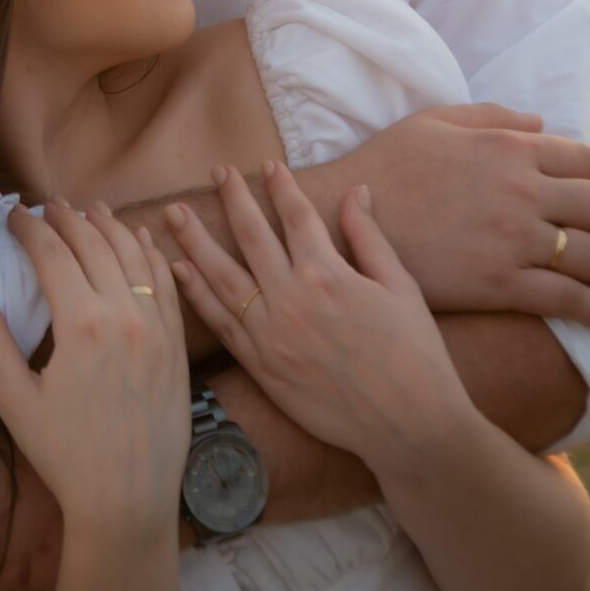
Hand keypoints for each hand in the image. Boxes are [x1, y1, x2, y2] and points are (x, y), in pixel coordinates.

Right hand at [0, 201, 189, 537]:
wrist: (128, 499)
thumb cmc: (64, 455)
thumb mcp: (14, 401)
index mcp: (81, 324)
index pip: (52, 253)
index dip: (30, 227)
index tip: (13, 214)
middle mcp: (124, 314)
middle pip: (94, 242)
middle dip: (67, 218)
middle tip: (47, 207)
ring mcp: (157, 326)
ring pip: (134, 253)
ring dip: (110, 225)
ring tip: (90, 210)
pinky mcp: (177, 342)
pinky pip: (166, 282)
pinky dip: (151, 252)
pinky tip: (140, 237)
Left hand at [171, 164, 473, 469]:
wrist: (407, 426)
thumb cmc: (414, 354)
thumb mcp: (400, 286)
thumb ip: (369, 237)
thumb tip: (356, 191)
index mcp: (327, 274)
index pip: (295, 215)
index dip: (280, 186)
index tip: (268, 164)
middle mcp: (291, 299)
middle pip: (250, 236)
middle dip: (232, 198)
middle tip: (216, 172)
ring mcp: (270, 334)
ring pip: (222, 276)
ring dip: (195, 240)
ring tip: (174, 213)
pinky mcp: (261, 366)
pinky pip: (220, 323)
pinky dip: (196, 294)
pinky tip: (179, 271)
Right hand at [329, 105, 589, 326]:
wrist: (344, 218)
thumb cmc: (384, 166)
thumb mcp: (433, 121)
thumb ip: (491, 117)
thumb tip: (539, 123)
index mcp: (507, 147)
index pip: (582, 161)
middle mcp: (521, 190)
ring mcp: (513, 239)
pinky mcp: (499, 284)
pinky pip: (564, 298)